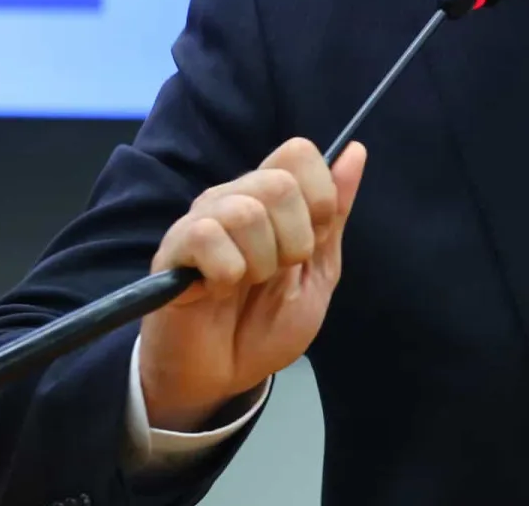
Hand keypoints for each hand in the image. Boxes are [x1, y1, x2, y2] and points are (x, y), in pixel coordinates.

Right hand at [138, 137, 366, 431]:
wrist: (222, 378)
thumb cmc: (266, 325)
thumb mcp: (318, 271)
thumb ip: (334, 213)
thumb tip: (355, 151)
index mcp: (270, 198)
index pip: (298, 152)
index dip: (319, 196)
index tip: (314, 239)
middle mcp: (234, 198)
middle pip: (279, 183)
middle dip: (294, 241)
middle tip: (277, 273)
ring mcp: (201, 220)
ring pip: (247, 212)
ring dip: (260, 264)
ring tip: (245, 286)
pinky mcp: (173, 249)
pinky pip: (209, 238)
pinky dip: (225, 274)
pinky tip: (216, 290)